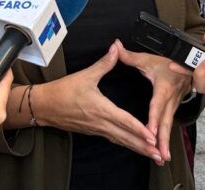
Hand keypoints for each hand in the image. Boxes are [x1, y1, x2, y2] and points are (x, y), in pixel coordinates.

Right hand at [37, 43, 162, 162]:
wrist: (45, 105)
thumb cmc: (63, 91)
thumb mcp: (85, 75)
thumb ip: (104, 63)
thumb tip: (116, 49)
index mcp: (100, 109)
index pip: (124, 121)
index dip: (139, 129)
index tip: (152, 137)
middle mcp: (100, 122)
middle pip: (126, 137)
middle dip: (143, 146)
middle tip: (159, 154)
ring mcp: (97, 129)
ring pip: (121, 141)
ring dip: (137, 148)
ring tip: (152, 155)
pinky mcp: (93, 131)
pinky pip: (113, 140)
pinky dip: (126, 144)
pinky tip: (133, 146)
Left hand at [115, 40, 191, 162]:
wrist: (190, 61)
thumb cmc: (168, 59)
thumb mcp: (149, 58)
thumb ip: (131, 56)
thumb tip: (115, 46)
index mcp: (164, 87)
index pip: (158, 104)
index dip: (154, 118)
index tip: (150, 131)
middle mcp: (171, 98)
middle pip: (166, 120)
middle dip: (163, 138)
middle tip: (160, 154)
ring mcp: (174, 104)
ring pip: (169, 124)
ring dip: (166, 141)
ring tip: (162, 157)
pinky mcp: (174, 107)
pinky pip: (169, 122)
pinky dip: (166, 135)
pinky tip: (162, 147)